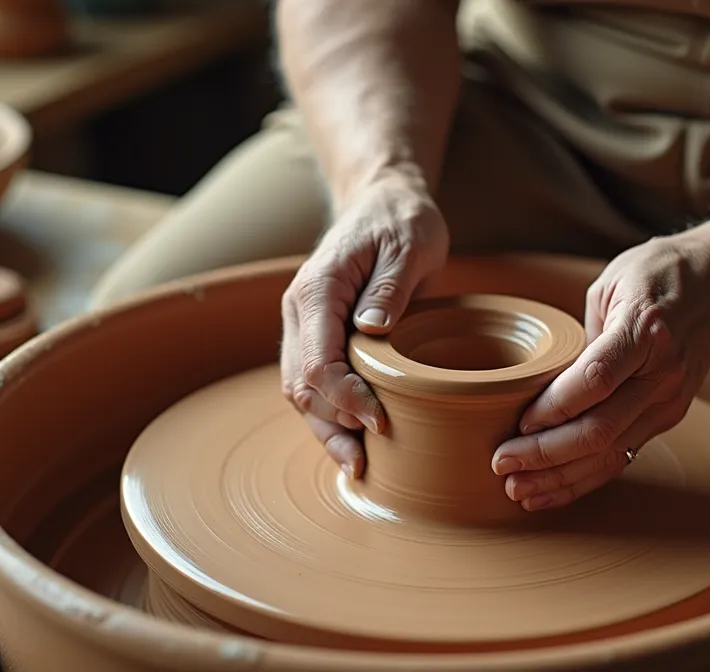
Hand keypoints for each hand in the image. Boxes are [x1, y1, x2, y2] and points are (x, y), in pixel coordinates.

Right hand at [280, 172, 448, 479]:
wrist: (384, 202)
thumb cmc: (401, 220)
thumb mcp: (409, 244)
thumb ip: (390, 287)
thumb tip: (371, 329)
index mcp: (318, 289)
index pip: (319, 361)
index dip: (346, 398)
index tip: (381, 420)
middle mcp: (300, 311)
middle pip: (302, 386)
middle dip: (333, 425)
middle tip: (372, 456)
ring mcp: (304, 327)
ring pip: (301, 392)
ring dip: (326, 430)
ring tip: (358, 466)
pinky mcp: (318, 338)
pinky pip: (314, 386)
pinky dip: (329, 417)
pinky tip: (352, 445)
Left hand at [491, 232, 709, 510]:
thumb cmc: (658, 274)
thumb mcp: (610, 284)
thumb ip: (581, 337)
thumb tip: (544, 386)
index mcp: (645, 330)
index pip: (595, 381)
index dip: (554, 408)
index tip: (518, 423)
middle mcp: (663, 373)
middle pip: (600, 428)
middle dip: (546, 453)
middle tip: (502, 463)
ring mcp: (670, 400)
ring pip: (610, 453)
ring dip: (560, 477)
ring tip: (519, 489)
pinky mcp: (670, 416)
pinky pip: (623, 455)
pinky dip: (585, 477)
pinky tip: (552, 489)